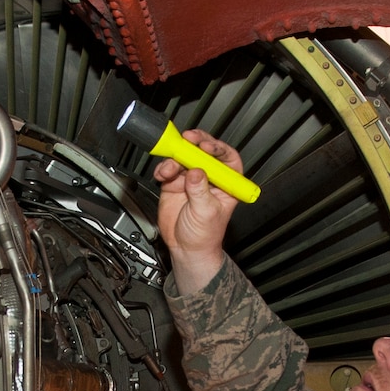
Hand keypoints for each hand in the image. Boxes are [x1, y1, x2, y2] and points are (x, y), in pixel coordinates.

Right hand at [154, 128, 242, 293]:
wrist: (186, 250)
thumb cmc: (205, 236)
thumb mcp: (206, 212)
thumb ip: (200, 191)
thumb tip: (195, 172)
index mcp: (226, 183)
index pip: (227, 158)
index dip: (218, 148)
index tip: (206, 147)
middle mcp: (209, 178)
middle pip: (204, 152)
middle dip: (195, 144)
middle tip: (187, 141)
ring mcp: (191, 179)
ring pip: (183, 158)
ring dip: (175, 158)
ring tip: (169, 169)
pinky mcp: (174, 183)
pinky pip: (168, 169)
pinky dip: (163, 169)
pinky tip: (162, 174)